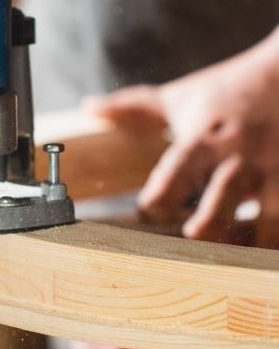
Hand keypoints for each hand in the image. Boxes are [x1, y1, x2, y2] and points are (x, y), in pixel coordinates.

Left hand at [87, 30, 278, 240]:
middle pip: (218, 207)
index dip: (156, 203)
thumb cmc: (229, 88)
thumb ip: (134, 108)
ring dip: (248, 245)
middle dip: (203, 232)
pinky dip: (274, 239)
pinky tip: (262, 247)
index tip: (149, 214)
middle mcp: (238, 158)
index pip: (172, 176)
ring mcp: (275, 170)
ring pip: (268, 221)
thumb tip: (88, 108)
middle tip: (191, 242)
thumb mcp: (181, 97)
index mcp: (201, 140)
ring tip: (233, 260)